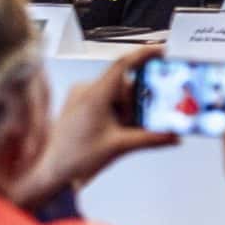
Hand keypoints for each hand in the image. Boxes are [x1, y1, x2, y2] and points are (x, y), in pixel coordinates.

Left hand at [12, 45, 175, 204]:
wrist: (51, 173)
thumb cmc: (74, 159)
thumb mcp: (119, 146)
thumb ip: (151, 138)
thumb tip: (174, 135)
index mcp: (94, 96)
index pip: (123, 65)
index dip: (144, 55)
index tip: (162, 51)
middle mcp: (86, 91)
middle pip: (124, 86)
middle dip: (139, 102)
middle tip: (148, 118)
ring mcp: (81, 97)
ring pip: (116, 95)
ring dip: (128, 111)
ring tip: (126, 131)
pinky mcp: (79, 105)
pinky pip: (106, 101)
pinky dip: (117, 112)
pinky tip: (117, 130)